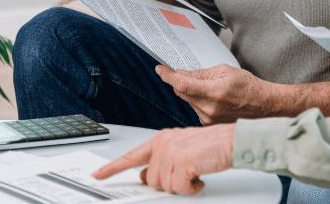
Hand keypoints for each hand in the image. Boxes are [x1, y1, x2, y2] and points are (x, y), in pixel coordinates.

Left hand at [92, 124, 235, 194]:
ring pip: (165, 187)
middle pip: (151, 181)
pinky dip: (192, 188)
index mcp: (160, 139)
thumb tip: (146, 176)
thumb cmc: (211, 146)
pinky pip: (180, 189)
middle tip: (186, 173)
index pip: (131, 156)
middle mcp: (163, 144)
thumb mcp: (181, 150)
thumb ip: (161, 161)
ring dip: (183, 186)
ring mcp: (171, 152)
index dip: (112, 168)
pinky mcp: (182, 162)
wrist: (232, 141)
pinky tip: (200, 176)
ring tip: (195, 172)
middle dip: (169, 184)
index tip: (97, 175)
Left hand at [157, 64, 276, 124]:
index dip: (168, 76)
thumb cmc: (248, 87)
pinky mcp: (209, 123)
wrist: (262, 105)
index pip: (182, 84)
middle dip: (179, 81)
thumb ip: (201, 73)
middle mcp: (209, 108)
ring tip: (209, 86)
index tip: (160, 69)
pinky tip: (211, 97)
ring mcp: (208, 118)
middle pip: (182, 92)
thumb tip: (183, 73)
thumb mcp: (225, 71)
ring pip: (188, 100)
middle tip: (182, 71)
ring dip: (191, 91)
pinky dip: (197, 100)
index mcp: (214, 91)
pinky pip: (195, 108)